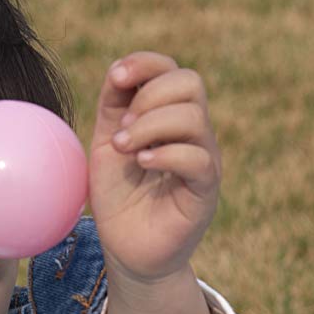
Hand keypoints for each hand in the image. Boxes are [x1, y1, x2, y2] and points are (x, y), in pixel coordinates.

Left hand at [88, 52, 219, 285]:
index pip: (172, 70)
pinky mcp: (205, 191)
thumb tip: (118, 71)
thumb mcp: (108, 143)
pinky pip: (198, 159)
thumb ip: (114, 106)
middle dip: (149, 95)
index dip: (146, 63)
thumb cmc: (120, 197)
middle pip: (190, 83)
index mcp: (170, 116)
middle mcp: (193, 133)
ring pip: (194, 118)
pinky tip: (141, 163)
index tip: (115, 78)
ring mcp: (204, 160)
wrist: (127, 250)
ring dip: (150, 126)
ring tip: (124, 149)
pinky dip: (165, 154)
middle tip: (122, 128)